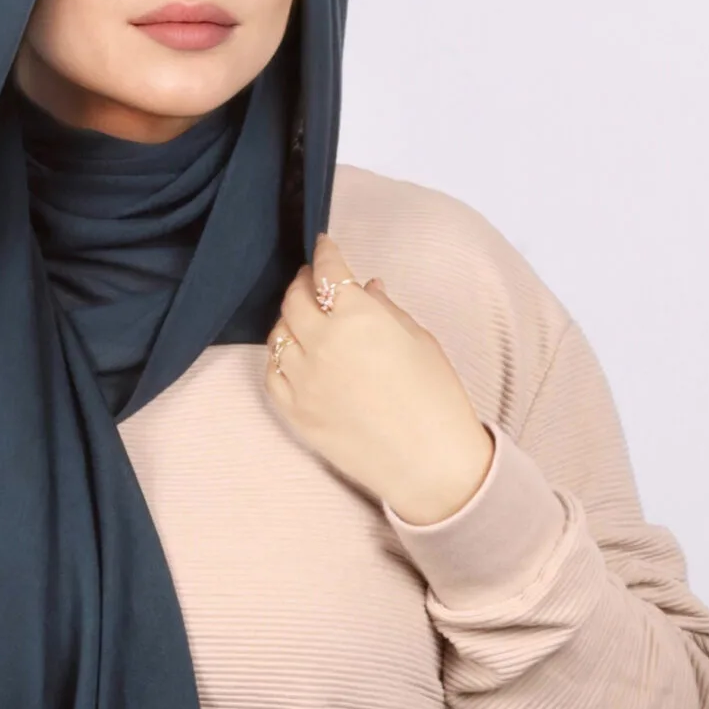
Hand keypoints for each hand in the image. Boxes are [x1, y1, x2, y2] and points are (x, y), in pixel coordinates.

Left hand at [264, 232, 495, 523]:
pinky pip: (272, 374)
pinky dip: (280, 357)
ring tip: (304, 316)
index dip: (325, 253)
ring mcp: (303, 381)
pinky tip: (294, 354)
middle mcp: (323, 345)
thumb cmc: (436, 399)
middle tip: (312, 280)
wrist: (430, 464)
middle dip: (303, 283)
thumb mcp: (420, 341)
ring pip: (278, 335)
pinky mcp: (295, 412)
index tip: (325, 244)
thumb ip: (385, 309)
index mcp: (358, 318)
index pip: (328, 272)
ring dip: (289, 319)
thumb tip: (366, 287)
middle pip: (294, 299)